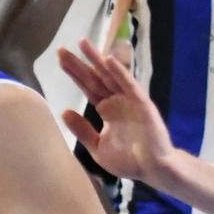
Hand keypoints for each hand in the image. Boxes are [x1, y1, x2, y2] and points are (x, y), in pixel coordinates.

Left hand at [57, 39, 178, 183]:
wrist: (153, 169)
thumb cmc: (129, 160)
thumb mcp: (98, 147)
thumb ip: (82, 130)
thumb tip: (64, 112)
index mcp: (107, 109)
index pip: (88, 87)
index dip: (75, 74)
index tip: (60, 60)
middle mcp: (117, 101)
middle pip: (95, 78)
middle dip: (79, 63)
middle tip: (61, 49)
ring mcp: (130, 100)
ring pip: (110, 76)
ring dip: (97, 59)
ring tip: (83, 44)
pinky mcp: (142, 104)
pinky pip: (129, 85)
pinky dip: (120, 72)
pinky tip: (108, 60)